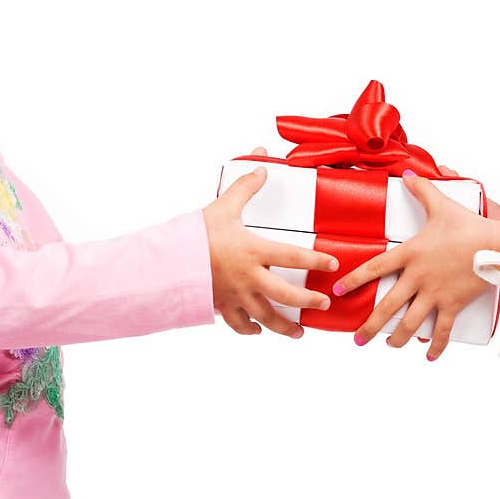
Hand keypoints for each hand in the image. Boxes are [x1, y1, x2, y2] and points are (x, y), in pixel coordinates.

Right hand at [203, 148, 338, 337]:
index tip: (333, 265)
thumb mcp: (222, 207)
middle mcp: (249, 277)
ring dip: (284, 327)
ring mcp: (236, 295)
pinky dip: (250, 329)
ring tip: (299, 332)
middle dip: (308, 302)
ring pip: (266, 317)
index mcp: (254, 252)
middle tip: (324, 303)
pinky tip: (258, 330)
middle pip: (286, 296)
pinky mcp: (221, 306)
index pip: (294, 256)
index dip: (316, 261)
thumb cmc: (195, 234)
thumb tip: (262, 166)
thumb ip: (244, 187)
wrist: (167, 263)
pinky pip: (239, 324)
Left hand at [332, 167, 499, 359]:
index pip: (375, 268)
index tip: (339, 291)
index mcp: (410, 254)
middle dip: (370, 325)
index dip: (355, 280)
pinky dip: (436, 345)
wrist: (497, 245)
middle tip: (357, 339)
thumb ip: (422, 189)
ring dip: (398, 338)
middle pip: (388, 306)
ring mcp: (435, 294)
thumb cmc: (468, 225)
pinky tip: (428, 357)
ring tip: (389, 346)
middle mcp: (418, 278)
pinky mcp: (453, 304)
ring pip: (411, 322)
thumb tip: (409, 172)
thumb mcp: (441, 205)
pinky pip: (442, 330)